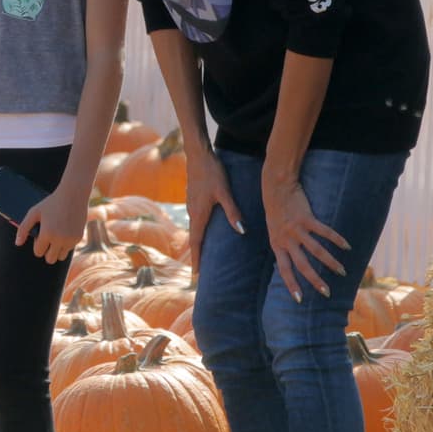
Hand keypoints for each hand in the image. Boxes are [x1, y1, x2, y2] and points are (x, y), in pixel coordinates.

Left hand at [15, 187, 84, 265]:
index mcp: (47, 234)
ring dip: (57, 250)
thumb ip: (23, 228)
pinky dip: (65, 244)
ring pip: (61, 257)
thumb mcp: (34, 212)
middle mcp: (59, 239)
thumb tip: (17, 243)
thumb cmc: (50, 203)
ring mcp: (70, 239)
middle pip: (50, 259)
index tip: (40, 234)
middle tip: (47, 238)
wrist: (73, 194)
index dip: (37, 244)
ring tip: (55, 236)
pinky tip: (64, 230)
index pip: (38, 252)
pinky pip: (69, 248)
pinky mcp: (78, 237)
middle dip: (46, 251)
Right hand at [184, 143, 244, 276]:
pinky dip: (198, 232)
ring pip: (194, 230)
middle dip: (197, 256)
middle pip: (194, 239)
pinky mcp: (193, 200)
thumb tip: (241, 231)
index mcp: (199, 214)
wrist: (197, 155)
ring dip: (197, 244)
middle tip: (199, 272)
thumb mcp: (224, 192)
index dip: (197, 259)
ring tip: (203, 256)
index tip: (196, 275)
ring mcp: (191, 206)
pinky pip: (195, 221)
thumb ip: (232, 211)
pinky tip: (205, 232)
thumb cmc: (212, 172)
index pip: (196, 242)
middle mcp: (192, 212)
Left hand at [261, 174, 349, 301]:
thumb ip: (284, 245)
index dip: (291, 284)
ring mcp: (296, 229)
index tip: (299, 299)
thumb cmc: (277, 212)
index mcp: (277, 245)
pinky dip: (337, 239)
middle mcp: (286, 239)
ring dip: (330, 263)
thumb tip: (293, 261)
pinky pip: (324, 232)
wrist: (277, 189)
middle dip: (315, 280)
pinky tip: (346, 246)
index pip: (284, 270)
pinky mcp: (306, 218)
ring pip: (316, 251)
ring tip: (342, 272)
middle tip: (327, 292)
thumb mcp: (275, 232)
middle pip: (302, 265)